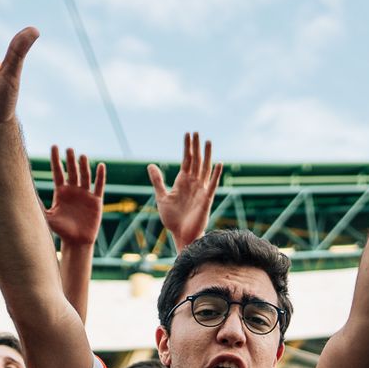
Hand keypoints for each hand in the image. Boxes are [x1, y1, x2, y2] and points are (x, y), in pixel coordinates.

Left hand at [44, 145, 106, 247]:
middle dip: (70, 160)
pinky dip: (100, 176)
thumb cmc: (61, 230)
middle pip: (72, 171)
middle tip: (68, 149)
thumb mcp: (48, 217)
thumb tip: (24, 195)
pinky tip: (100, 166)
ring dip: (83, 165)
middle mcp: (73, 190)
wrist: (76, 241)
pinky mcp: (96, 201)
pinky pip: (99, 186)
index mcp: (61, 191)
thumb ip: (38, 206)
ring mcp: (85, 194)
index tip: (54, 146)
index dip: (56, 159)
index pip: (58, 171)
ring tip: (81, 155)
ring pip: (85, 176)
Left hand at [147, 131, 221, 249]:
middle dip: (196, 147)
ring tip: (207, 141)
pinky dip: (216, 174)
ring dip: (206, 155)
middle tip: (197, 132)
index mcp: (183, 181)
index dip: (187, 147)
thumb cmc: (172, 219)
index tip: (188, 134)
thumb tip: (150, 165)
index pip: (187, 160)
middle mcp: (193, 183)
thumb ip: (157, 181)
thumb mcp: (162, 197)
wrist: (181, 235)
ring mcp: (201, 190)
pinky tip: (218, 163)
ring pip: (205, 169)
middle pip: (196, 161)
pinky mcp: (206, 200)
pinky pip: (212, 185)